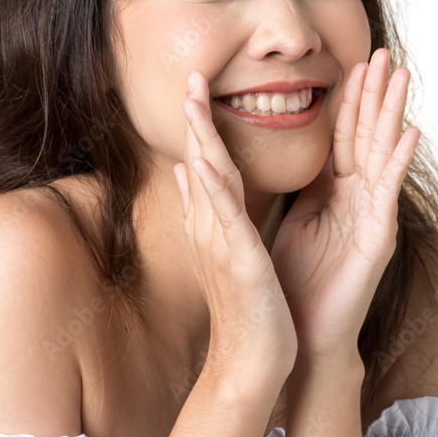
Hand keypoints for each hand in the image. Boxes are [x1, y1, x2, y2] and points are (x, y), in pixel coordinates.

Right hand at [174, 70, 297, 393]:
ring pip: (211, 182)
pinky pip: (226, 219)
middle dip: (196, 119)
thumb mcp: (223, 250)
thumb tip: (187, 170)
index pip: (206, 164)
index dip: (201, 126)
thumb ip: (204, 210)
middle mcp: (211, 228)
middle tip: (190, 76)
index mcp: (215, 223)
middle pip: (202, 163)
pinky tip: (203, 163)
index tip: (196, 89)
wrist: (250, 360)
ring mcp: (221, 243)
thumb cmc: (243, 307)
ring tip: (193, 101)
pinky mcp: (238, 261)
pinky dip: (212, 188)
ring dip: (202, 139)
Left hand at [270, 48, 419, 363]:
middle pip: (366, 137)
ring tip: (401, 75)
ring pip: (381, 155)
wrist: (295, 335)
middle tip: (383, 52)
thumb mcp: (291, 221)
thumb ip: (297, 188)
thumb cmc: (292, 282)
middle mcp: (356, 201)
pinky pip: (387, 194)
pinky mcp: (376, 239)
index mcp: (333, 194)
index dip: (347, 102)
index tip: (351, 63)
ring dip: (392, 113)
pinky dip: (399, 162)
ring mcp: (369, 218)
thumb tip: (281, 152)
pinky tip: (410, 133)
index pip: (342, 138)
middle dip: (373, 95)